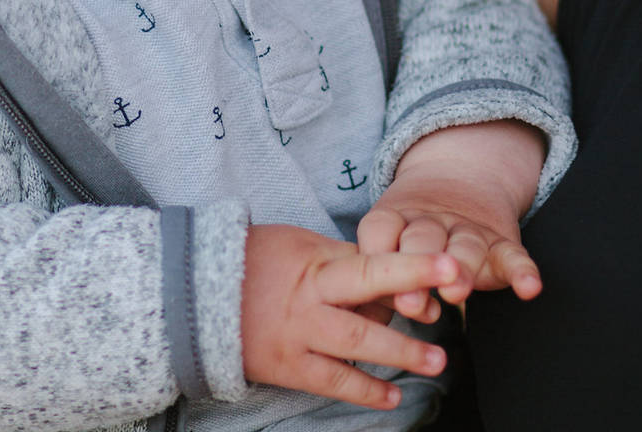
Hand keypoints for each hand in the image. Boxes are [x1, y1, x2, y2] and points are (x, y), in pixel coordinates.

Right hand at [240, 223, 456, 409]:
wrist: (190, 295)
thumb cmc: (251, 262)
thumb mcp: (296, 244)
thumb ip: (341, 258)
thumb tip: (388, 275)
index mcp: (314, 260)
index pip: (370, 259)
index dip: (411, 265)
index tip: (449, 266)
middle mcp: (310, 294)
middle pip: (367, 289)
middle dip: (412, 292)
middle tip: (451, 303)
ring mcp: (299, 332)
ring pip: (357, 342)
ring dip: (400, 352)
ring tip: (437, 361)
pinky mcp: (287, 365)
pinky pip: (333, 381)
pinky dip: (365, 390)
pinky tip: (393, 396)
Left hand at [357, 121, 544, 322]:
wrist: (460, 180)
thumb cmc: (409, 233)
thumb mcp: (388, 240)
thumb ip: (379, 274)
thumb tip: (366, 312)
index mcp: (396, 217)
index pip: (380, 228)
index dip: (375, 252)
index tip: (368, 281)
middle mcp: (431, 221)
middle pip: (422, 238)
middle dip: (416, 267)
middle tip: (410, 302)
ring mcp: (468, 230)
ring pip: (465, 246)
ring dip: (461, 269)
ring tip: (455, 293)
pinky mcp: (501, 244)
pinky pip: (513, 256)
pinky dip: (523, 272)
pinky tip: (528, 288)